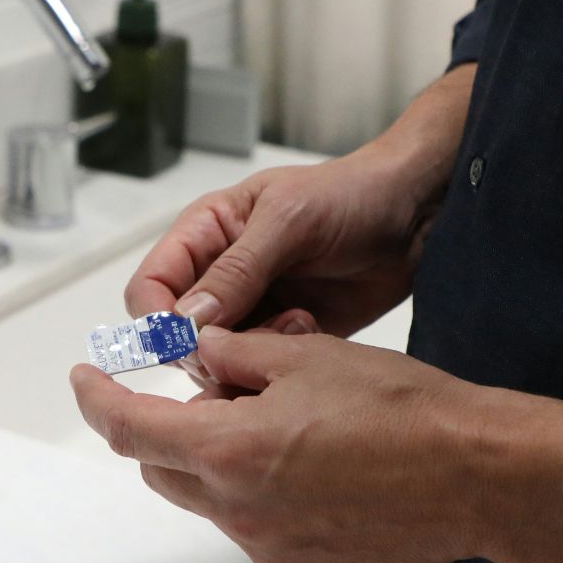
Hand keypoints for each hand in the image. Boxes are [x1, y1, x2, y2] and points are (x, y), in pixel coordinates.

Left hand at [70, 325, 498, 562]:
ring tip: (297, 432)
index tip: (86, 381)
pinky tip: (323, 476)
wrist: (477, 476)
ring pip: (215, 502)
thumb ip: (234, 359)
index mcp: (228, 450)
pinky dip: (268, 501)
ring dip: (229, 466)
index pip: (129, 429)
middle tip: (227, 395)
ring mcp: (269, 552)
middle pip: (165, 470)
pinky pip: (260, 533)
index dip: (97, 400)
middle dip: (173, 431)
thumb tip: (199, 355)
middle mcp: (238, 511)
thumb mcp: (306, 357)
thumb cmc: (403, 410)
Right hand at [124, 65, 474, 337]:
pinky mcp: (281, 334)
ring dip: (248, 354)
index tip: (186, 342)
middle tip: (247, 343)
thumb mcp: (288, 221)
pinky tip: (310, 332)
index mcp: (203, 235)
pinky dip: (275, 361)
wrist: (413, 215)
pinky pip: (256, 366)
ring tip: (296, 325)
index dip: (157, 322)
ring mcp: (249, 308)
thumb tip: (185, 320)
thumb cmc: (350, 195)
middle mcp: (217, 275)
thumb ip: (236, 270)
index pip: (149, 289)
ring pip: (215, 358)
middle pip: (175, 335)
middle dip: (206, 347)